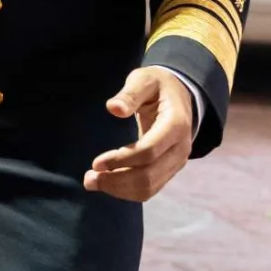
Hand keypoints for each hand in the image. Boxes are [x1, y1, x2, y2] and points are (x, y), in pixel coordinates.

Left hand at [83, 66, 196, 201]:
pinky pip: (150, 189)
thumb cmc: (157, 86)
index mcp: (176, 124)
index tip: (96, 162)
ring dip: (120, 189)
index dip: (122, 160)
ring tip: (93, 181)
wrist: (179, 95)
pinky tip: (108, 183)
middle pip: (149, 176)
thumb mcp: (144, 80)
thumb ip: (130, 93)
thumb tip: (114, 108)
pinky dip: (127, 191)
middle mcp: (181, 148)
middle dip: (117, 181)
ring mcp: (177, 161)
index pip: (149, 151)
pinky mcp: (170, 169)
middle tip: (89, 178)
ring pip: (149, 187)